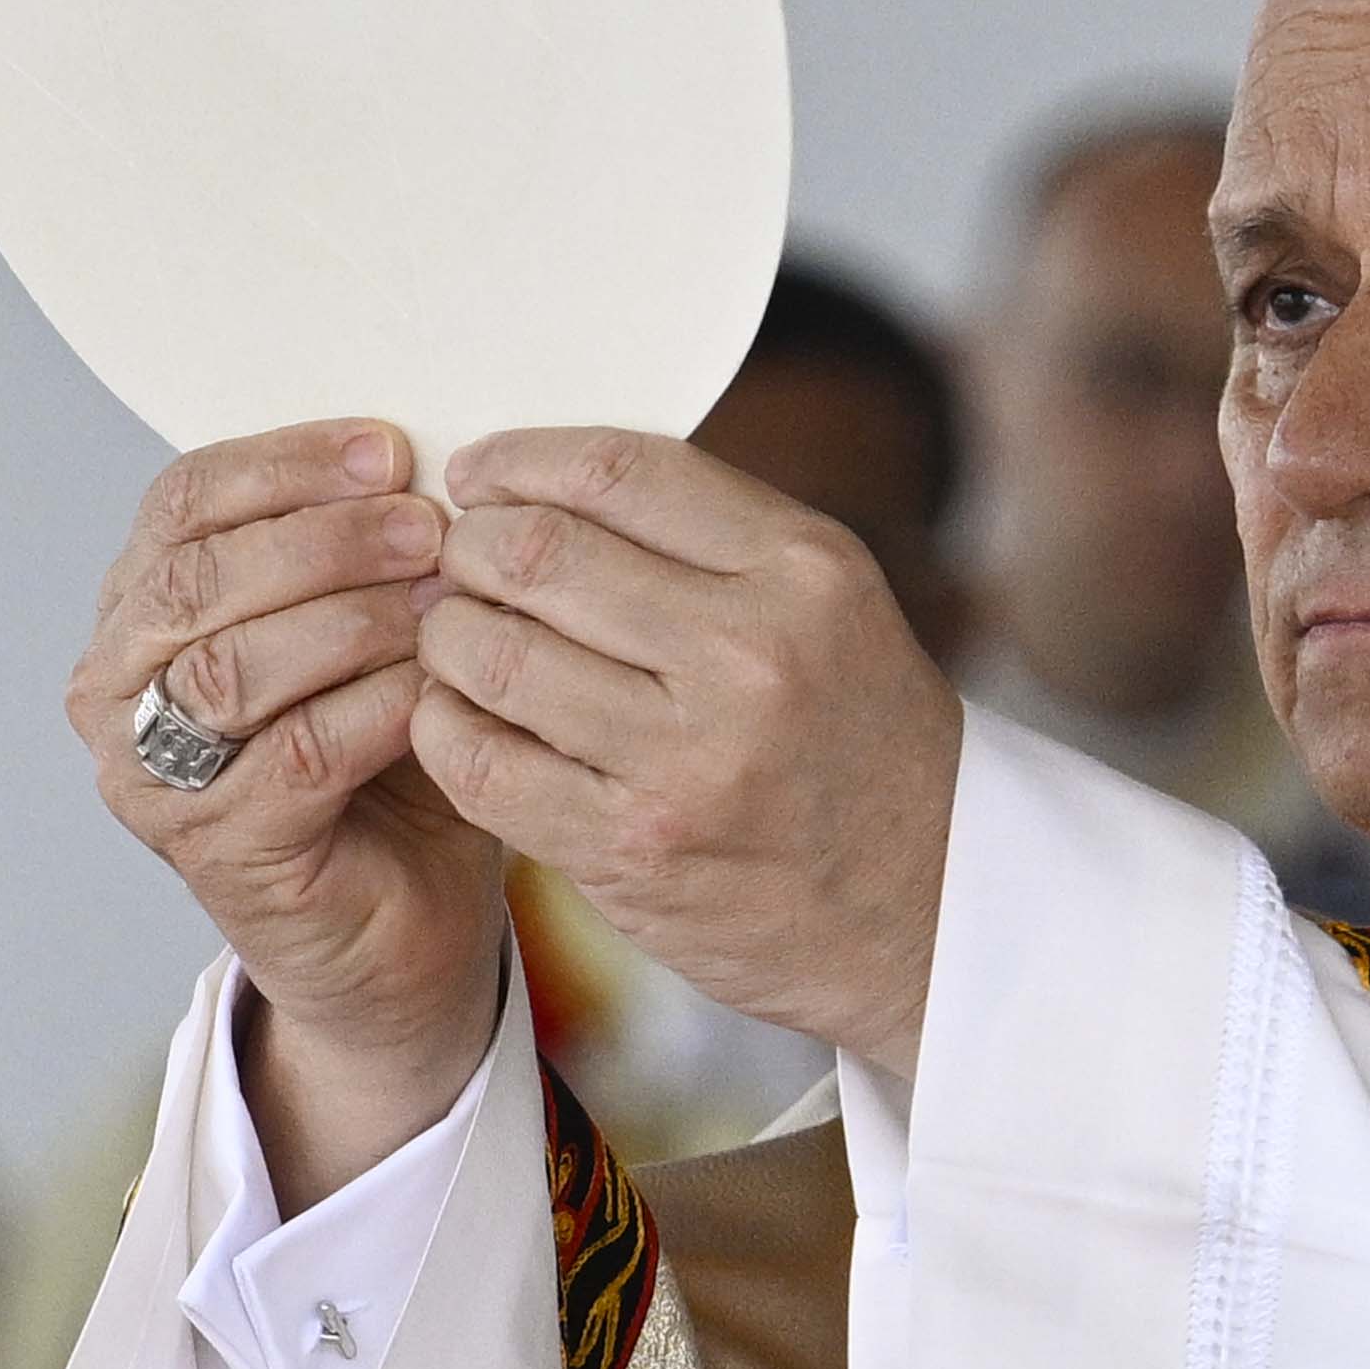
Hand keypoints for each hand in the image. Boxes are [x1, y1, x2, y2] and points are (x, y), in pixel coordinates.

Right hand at [67, 424, 501, 1205]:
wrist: (400, 928)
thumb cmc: (384, 762)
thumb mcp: (364, 628)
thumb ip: (359, 547)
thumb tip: (420, 447)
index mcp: (141, 607)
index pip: (182, 501)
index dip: (285, 463)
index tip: (391, 450)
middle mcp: (117, 688)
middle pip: (198, 575)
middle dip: (323, 537)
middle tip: (429, 527)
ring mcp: (150, 776)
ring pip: (230, 664)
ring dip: (347, 618)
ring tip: (440, 603)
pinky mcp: (213, 849)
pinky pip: (292, 754)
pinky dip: (371, 709)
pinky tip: (434, 692)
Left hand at [414, 430, 961, 1079]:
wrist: (925, 906)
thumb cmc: (856, 739)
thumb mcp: (828, 605)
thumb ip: (708, 538)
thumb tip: (542, 482)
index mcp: (802, 570)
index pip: (619, 473)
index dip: (521, 462)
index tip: (478, 477)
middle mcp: (750, 655)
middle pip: (540, 554)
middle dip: (470, 548)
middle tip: (457, 564)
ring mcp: (688, 760)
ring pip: (494, 654)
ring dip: (446, 637)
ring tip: (455, 640)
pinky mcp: (632, 849)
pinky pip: (484, 764)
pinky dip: (444, 727)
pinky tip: (457, 716)